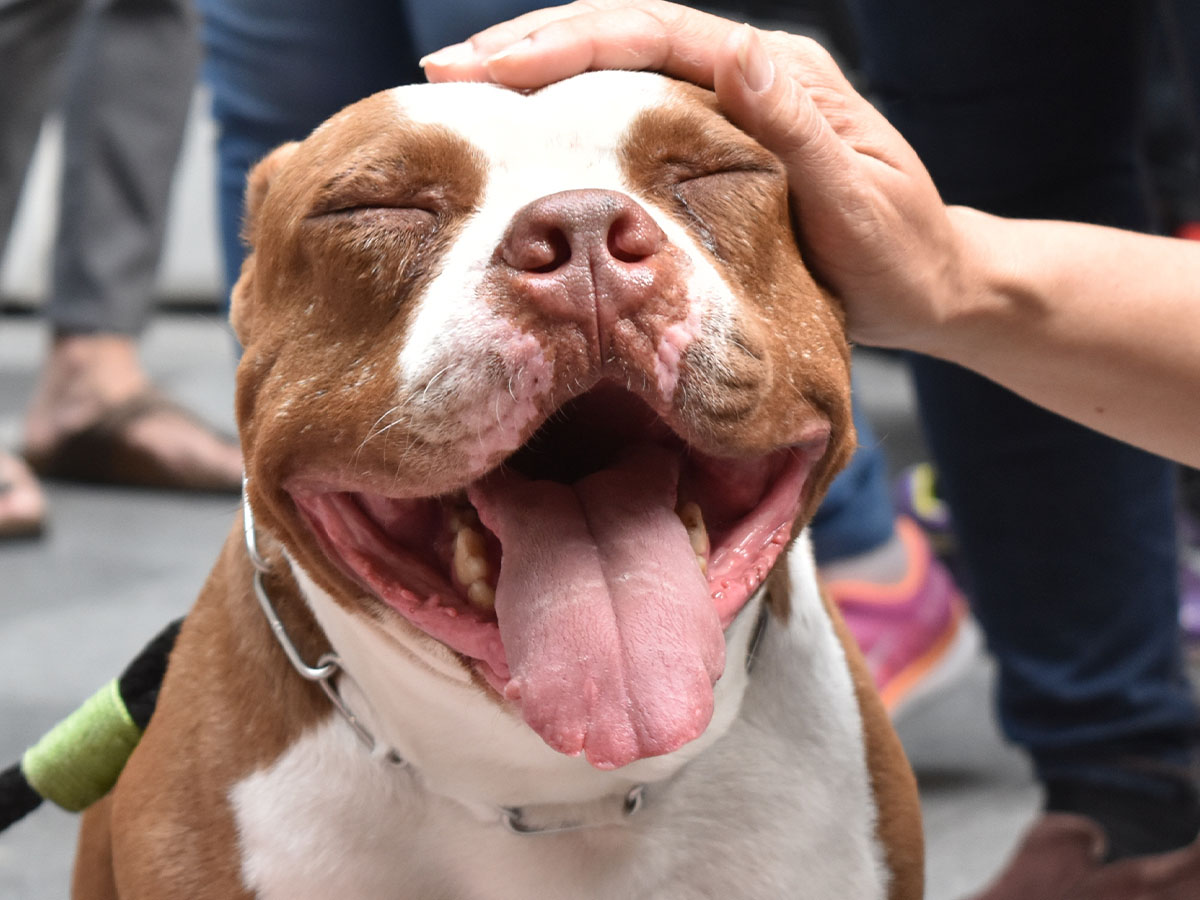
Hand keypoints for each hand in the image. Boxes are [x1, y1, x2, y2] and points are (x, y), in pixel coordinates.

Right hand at [422, 0, 972, 353]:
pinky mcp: (718, 144)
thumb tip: (739, 51)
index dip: (566, 42)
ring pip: (622, 68)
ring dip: (543, 70)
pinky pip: (635, 113)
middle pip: (625, 35)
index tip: (486, 65)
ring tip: (464, 87)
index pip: (656, 35)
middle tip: (442, 69)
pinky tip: (529, 128)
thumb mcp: (855, 198)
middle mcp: (750, 75)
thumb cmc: (898, 255)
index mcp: (778, 75)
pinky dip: (576, 113)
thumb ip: (796, 127)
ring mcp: (731, 106)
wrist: (931, 286)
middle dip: (531, 44)